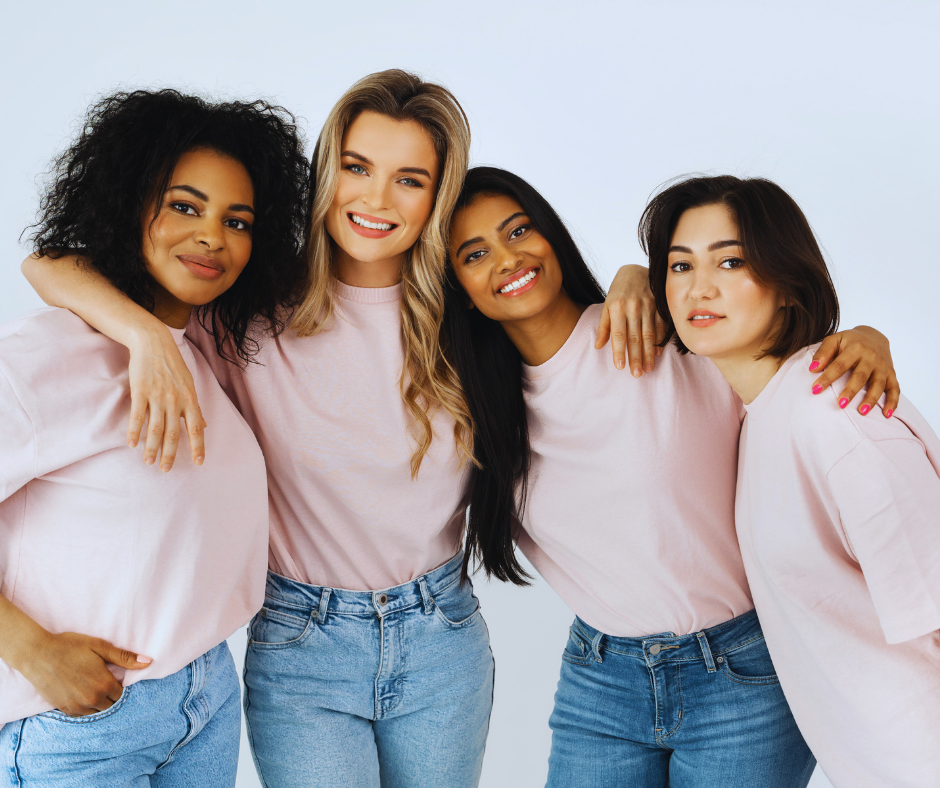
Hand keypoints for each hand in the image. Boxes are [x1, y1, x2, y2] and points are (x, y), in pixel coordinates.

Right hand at [18, 631, 150, 716]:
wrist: (38, 654)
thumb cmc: (70, 646)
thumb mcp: (100, 647)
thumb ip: (124, 657)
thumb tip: (149, 662)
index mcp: (104, 684)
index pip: (122, 694)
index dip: (119, 685)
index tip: (113, 677)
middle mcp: (92, 699)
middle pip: (111, 705)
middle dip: (111, 696)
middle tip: (103, 682)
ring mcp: (77, 706)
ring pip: (97, 712)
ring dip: (99, 703)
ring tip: (92, 688)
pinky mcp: (64, 709)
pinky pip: (82, 715)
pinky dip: (85, 708)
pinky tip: (81, 695)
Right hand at [127, 323, 206, 469]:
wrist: (153, 343)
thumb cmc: (173, 365)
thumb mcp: (189, 384)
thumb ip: (195, 407)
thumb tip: (205, 425)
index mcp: (190, 399)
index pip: (197, 428)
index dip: (198, 446)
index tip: (199, 462)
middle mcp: (175, 400)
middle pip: (174, 433)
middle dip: (170, 454)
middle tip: (166, 469)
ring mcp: (158, 396)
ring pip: (155, 428)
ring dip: (152, 447)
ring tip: (149, 462)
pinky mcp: (140, 391)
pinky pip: (137, 416)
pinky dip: (134, 431)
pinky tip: (132, 444)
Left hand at [595, 265, 665, 374]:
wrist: (636, 269)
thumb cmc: (618, 290)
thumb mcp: (607, 305)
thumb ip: (604, 326)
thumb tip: (598, 346)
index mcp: (617, 307)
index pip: (618, 334)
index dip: (619, 351)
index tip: (620, 367)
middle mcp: (633, 307)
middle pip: (635, 337)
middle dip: (636, 357)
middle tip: (637, 374)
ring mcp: (648, 305)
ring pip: (649, 334)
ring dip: (649, 353)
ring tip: (648, 368)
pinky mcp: (660, 304)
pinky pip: (661, 325)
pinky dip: (660, 340)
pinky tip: (658, 353)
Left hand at [809, 326, 899, 415]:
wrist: (873, 335)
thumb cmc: (848, 341)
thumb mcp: (834, 340)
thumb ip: (823, 352)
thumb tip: (812, 369)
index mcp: (856, 348)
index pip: (840, 365)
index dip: (828, 377)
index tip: (815, 390)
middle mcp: (871, 357)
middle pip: (861, 376)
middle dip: (851, 391)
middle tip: (840, 404)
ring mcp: (883, 366)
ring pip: (879, 384)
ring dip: (871, 399)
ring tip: (861, 412)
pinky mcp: (891, 374)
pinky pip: (895, 389)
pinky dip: (893, 402)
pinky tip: (886, 414)